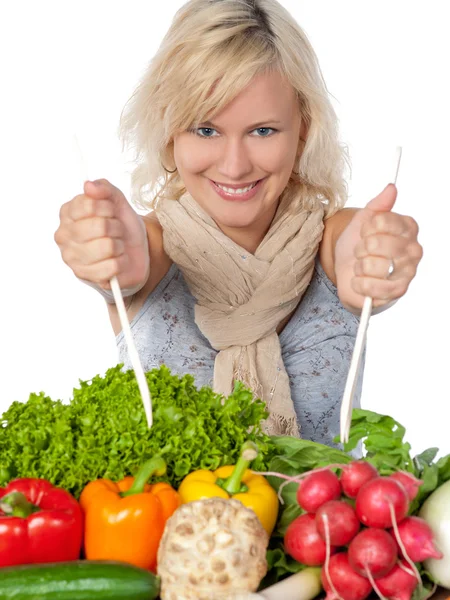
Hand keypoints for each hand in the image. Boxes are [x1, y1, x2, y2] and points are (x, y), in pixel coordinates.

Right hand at [54, 179, 149, 289]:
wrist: (133, 252)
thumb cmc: (121, 225)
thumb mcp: (117, 202)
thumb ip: (104, 189)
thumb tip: (88, 185)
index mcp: (67, 213)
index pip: (88, 204)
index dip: (108, 207)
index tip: (112, 211)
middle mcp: (63, 235)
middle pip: (100, 226)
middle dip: (116, 227)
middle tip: (117, 230)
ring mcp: (71, 258)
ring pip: (107, 246)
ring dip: (120, 245)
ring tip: (117, 245)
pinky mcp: (85, 276)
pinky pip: (113, 266)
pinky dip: (121, 262)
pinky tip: (117, 260)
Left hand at [334, 184, 422, 309]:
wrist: (349, 272)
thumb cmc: (360, 245)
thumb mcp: (363, 220)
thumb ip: (378, 205)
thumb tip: (391, 188)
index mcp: (408, 228)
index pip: (383, 220)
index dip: (366, 227)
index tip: (365, 232)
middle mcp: (413, 249)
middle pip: (376, 243)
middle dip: (360, 248)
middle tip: (362, 252)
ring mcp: (408, 272)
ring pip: (372, 265)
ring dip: (359, 267)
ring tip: (362, 267)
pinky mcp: (397, 292)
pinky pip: (373, 286)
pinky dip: (359, 284)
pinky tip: (361, 281)